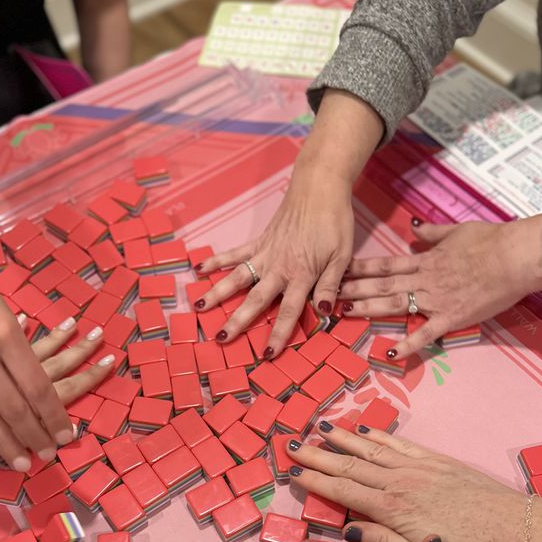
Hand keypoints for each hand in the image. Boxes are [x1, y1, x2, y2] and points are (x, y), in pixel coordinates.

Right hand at [0, 243, 74, 469]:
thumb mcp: (1, 308)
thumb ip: (19, 344)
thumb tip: (41, 378)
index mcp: (5, 334)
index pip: (39, 387)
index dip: (55, 416)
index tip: (66, 435)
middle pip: (16, 408)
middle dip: (36, 437)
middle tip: (49, 455)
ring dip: (7, 444)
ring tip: (23, 462)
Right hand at [196, 166, 354, 356]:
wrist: (320, 188)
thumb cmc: (335, 223)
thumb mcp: (342, 256)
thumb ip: (330, 285)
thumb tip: (323, 312)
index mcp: (302, 274)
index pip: (289, 311)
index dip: (278, 334)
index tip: (267, 354)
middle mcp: (279, 267)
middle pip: (256, 300)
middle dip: (238, 321)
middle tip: (220, 339)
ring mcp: (265, 253)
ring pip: (238, 277)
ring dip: (218, 293)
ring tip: (199, 308)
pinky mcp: (259, 240)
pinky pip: (234, 253)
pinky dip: (217, 260)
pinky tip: (199, 269)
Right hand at [288, 423, 527, 541]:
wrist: (517, 529)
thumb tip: (345, 531)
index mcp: (394, 509)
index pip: (345, 491)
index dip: (316, 481)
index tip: (292, 472)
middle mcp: (401, 482)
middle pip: (351, 465)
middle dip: (320, 454)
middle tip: (292, 444)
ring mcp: (420, 468)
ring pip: (372, 450)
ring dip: (344, 439)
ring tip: (320, 428)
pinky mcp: (438, 462)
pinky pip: (401, 444)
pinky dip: (380, 436)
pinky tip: (365, 431)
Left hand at [339, 215, 541, 357]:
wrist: (518, 255)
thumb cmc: (492, 240)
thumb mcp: (457, 230)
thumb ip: (432, 233)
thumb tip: (413, 228)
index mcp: (425, 260)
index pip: (385, 264)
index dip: (359, 268)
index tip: (337, 270)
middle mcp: (424, 279)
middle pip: (382, 284)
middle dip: (352, 289)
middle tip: (327, 294)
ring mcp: (436, 299)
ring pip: (395, 304)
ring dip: (368, 309)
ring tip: (343, 314)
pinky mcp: (452, 317)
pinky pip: (426, 333)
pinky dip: (408, 344)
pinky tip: (389, 352)